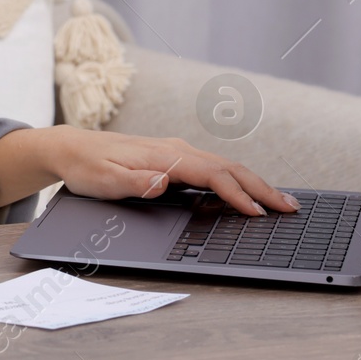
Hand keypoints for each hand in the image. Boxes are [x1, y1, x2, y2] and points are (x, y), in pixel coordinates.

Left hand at [0, 126, 300, 216]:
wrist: (70, 147)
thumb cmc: (86, 166)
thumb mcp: (103, 180)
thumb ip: (133, 182)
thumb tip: (162, 182)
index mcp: (162, 156)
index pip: (210, 174)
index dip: (236, 194)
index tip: (258, 212)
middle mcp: (174, 149)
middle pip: (227, 167)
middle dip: (260, 187)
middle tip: (289, 208)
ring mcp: (176, 151)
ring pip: (223, 165)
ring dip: (253, 182)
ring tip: (279, 201)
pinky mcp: (173, 156)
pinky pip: (213, 167)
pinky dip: (236, 178)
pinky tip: (247, 191)